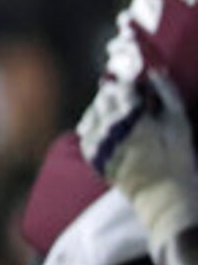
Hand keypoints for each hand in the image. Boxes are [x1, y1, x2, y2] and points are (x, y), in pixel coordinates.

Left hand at [79, 63, 191, 180]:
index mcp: (131, 116)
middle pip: (103, 98)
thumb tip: (155, 71)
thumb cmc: (175, 156)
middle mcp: (108, 127)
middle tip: (128, 98)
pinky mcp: (92, 157)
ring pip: (91, 114)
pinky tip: (106, 128)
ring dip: (102, 108)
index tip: (138, 86)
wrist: (161, 193)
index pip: (121, 87)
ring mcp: (97, 143)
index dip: (130, 83)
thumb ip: (167, 92)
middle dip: (115, 94)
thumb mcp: (178, 120)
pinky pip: (85, 134)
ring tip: (118, 112)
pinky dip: (94, 127)